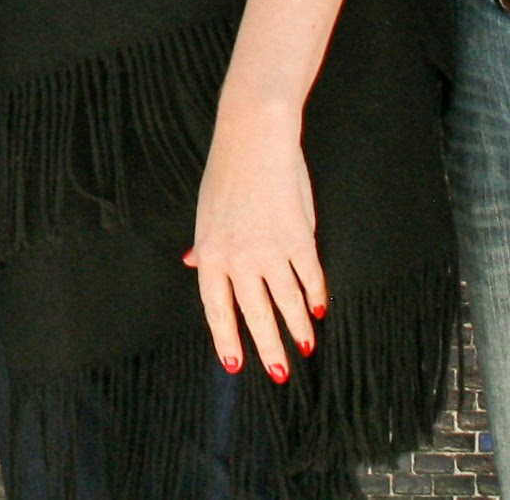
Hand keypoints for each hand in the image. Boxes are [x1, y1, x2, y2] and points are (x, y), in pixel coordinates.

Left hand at [184, 105, 324, 381]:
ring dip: (297, 327)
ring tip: (306, 346)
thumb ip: (204, 245)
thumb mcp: (206, 211)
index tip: (235, 363)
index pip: (217, 308)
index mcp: (210, 253)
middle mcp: (238, 257)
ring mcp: (269, 249)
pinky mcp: (298, 237)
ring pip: (285, 301)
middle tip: (280, 373)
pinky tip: (319, 308)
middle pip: (254, 313)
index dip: (227, 338)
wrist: (254, 136)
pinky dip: (316, 294)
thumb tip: (191, 265)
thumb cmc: (227, 171)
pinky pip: (309, 276)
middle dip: (268, 347)